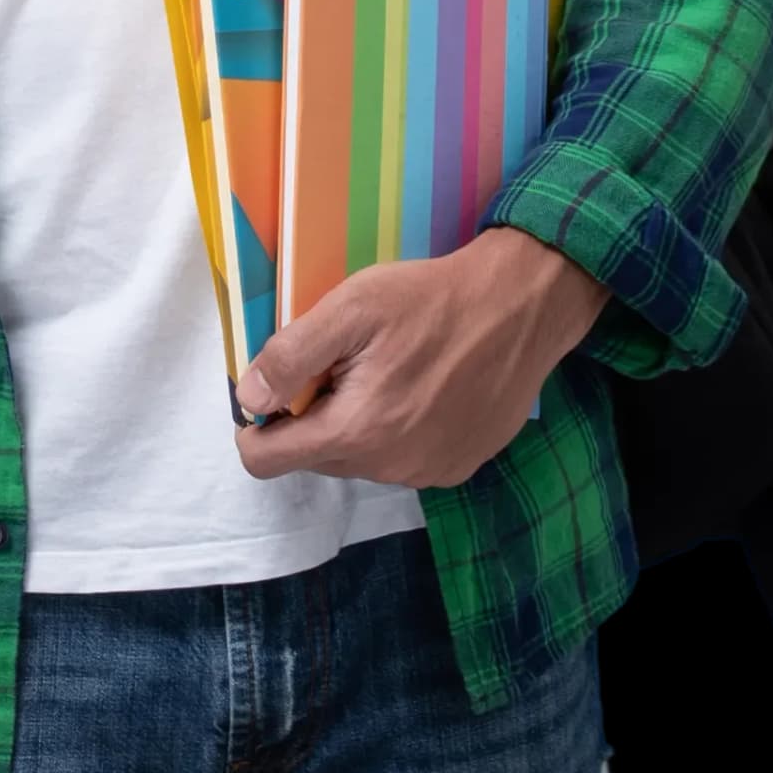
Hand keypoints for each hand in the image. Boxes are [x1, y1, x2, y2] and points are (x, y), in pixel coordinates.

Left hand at [230, 229, 608, 491]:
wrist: (524, 306)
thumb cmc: (432, 299)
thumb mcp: (351, 308)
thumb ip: (291, 356)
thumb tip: (248, 398)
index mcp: (355, 432)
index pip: (267, 461)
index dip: (255, 425)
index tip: (270, 389)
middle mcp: (389, 468)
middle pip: (315, 457)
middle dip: (314, 415)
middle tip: (344, 362)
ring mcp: (428, 473)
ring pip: (360, 459)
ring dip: (358, 423)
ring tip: (389, 369)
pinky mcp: (459, 466)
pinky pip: (403, 459)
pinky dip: (398, 430)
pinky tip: (423, 387)